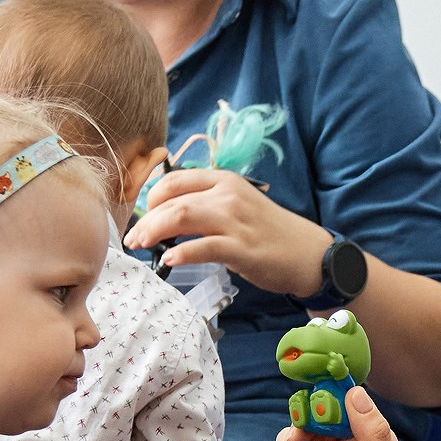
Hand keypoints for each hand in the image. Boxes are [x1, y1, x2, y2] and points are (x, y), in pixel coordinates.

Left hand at [124, 169, 328, 296]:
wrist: (307, 253)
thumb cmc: (269, 232)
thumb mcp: (237, 205)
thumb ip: (206, 204)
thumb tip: (168, 215)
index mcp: (224, 180)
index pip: (174, 180)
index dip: (150, 198)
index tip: (141, 216)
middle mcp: (228, 195)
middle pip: (172, 201)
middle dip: (145, 221)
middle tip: (132, 239)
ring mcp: (235, 221)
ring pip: (181, 217)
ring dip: (154, 232)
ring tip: (140, 246)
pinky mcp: (241, 248)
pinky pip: (203, 247)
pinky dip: (181, 253)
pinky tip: (169, 260)